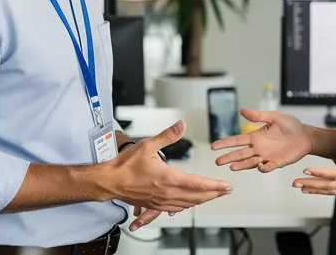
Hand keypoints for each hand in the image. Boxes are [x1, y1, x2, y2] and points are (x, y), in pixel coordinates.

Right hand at [104, 120, 231, 230]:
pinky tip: (189, 204)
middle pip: (197, 197)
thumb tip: (181, 125)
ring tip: (212, 196)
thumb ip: (167, 135)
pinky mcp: (154, 205)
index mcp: (169, 179)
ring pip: (188, 204)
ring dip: (202, 200)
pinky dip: (187, 206)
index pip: (198, 184)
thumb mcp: (147, 145)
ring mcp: (161, 201)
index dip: (214, 185)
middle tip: (226, 191)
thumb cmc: (125, 165)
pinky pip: (175, 209)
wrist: (109, 181)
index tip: (226, 185)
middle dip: (214, 194)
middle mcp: (167, 193)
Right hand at [211, 109, 312, 172]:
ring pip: (251, 162)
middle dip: (228, 157)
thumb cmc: (291, 125)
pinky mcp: (278, 162)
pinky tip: (260, 167)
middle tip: (217, 161)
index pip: (237, 140)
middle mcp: (259, 148)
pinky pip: (269, 166)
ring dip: (242, 165)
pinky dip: (264, 168)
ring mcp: (267, 156)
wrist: (306, 135)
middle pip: (240, 154)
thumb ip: (258, 116)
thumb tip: (242, 110)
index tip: (213, 146)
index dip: (225, 143)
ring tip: (232, 167)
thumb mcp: (273, 117)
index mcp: (256, 137)